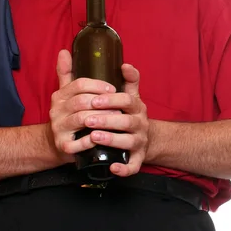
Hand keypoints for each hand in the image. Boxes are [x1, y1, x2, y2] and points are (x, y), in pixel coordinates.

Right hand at [49, 50, 120, 162]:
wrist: (56, 143)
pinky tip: (102, 137)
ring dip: (101, 118)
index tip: (113, 89)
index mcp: (59, 95)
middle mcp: (56, 110)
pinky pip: (78, 143)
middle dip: (103, 102)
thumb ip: (67, 73)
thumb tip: (64, 51)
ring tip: (116, 118)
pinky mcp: (63, 146)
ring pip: (81, 119)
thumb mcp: (67, 93)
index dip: (98, 85)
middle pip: (81, 101)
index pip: (79, 84)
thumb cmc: (69, 114)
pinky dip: (91, 140)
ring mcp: (58, 128)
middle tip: (119, 105)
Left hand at [82, 62, 147, 176]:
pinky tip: (112, 167)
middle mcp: (140, 123)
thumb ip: (126, 79)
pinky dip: (124, 168)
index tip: (94, 99)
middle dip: (106, 120)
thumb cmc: (129, 113)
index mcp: (136, 106)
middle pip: (126, 121)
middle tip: (87, 119)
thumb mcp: (129, 94)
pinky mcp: (138, 159)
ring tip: (93, 137)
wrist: (143, 138)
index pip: (126, 100)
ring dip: (111, 139)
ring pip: (128, 142)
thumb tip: (122, 62)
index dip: (111, 100)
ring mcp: (140, 142)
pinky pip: (133, 166)